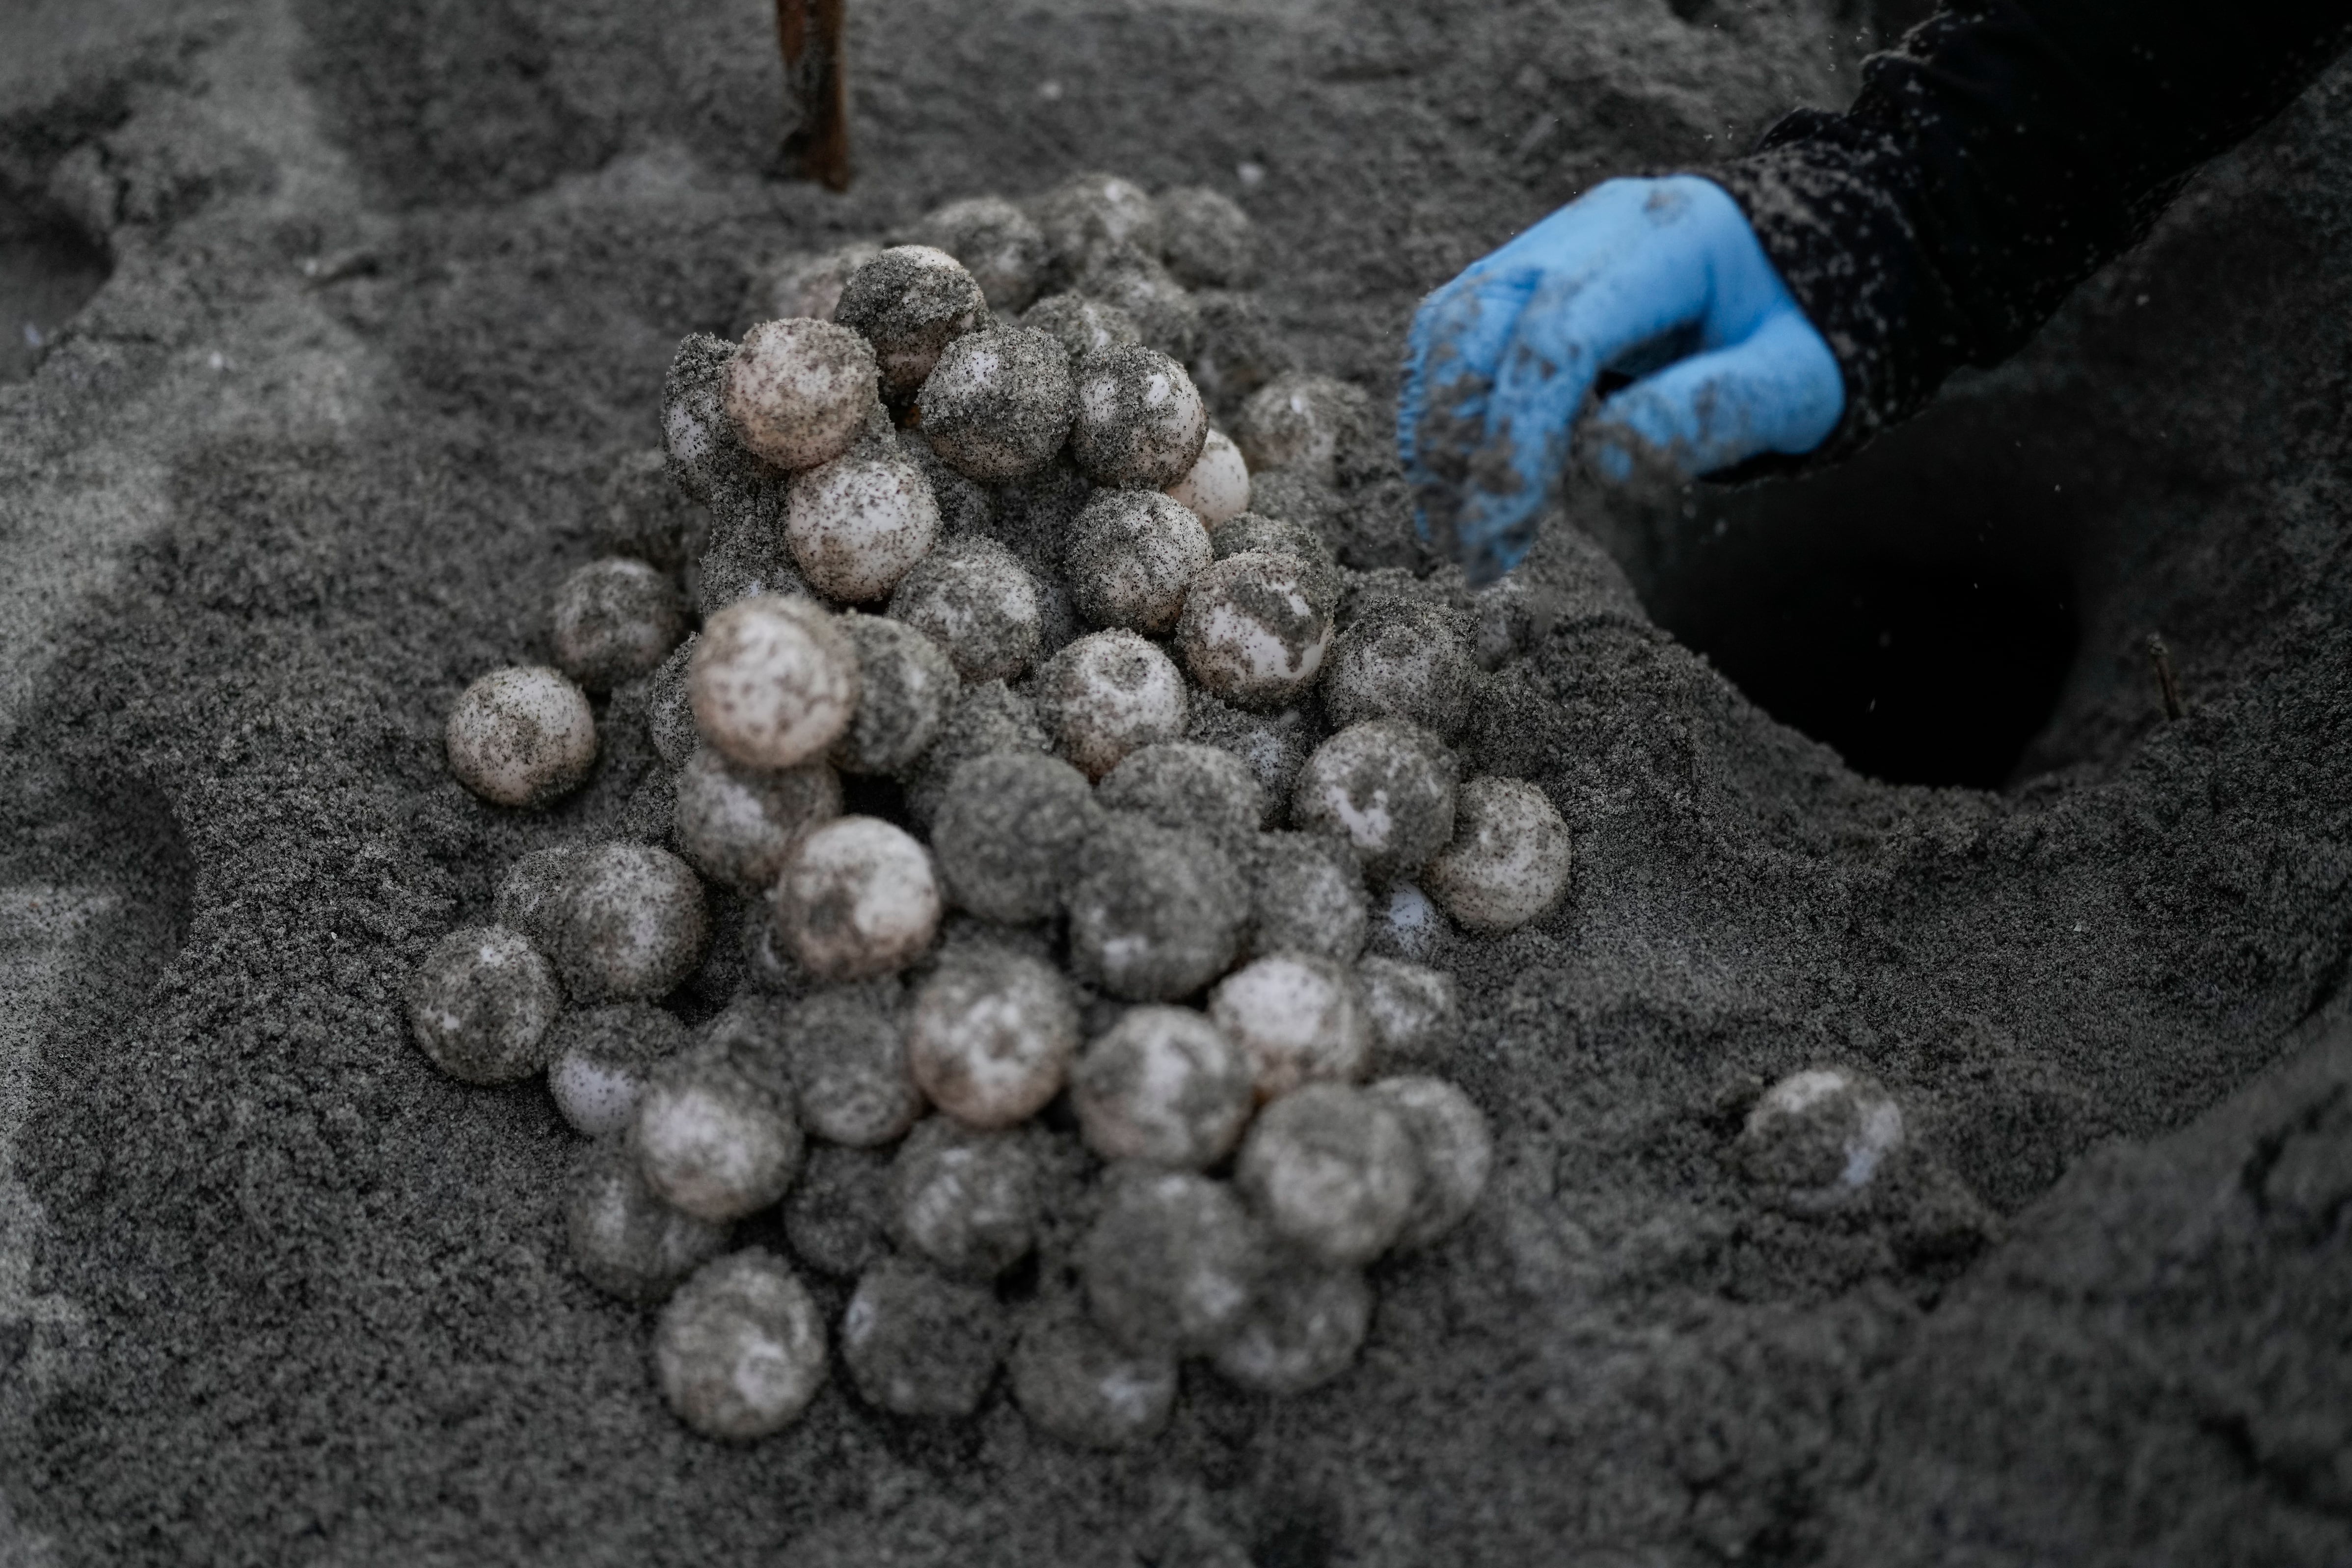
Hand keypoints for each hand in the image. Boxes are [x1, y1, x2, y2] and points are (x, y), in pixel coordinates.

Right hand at [1397, 175, 1843, 582]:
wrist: (1803, 270)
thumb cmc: (1805, 332)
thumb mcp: (1797, 380)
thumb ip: (1708, 413)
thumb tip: (1600, 464)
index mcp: (1667, 238)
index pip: (1558, 336)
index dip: (1518, 439)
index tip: (1497, 535)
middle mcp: (1590, 224)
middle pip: (1477, 321)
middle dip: (1459, 443)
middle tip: (1469, 549)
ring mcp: (1549, 242)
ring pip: (1447, 326)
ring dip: (1436, 433)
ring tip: (1456, 526)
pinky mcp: (1524, 275)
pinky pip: (1452, 333)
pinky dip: (1441, 411)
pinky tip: (1460, 481)